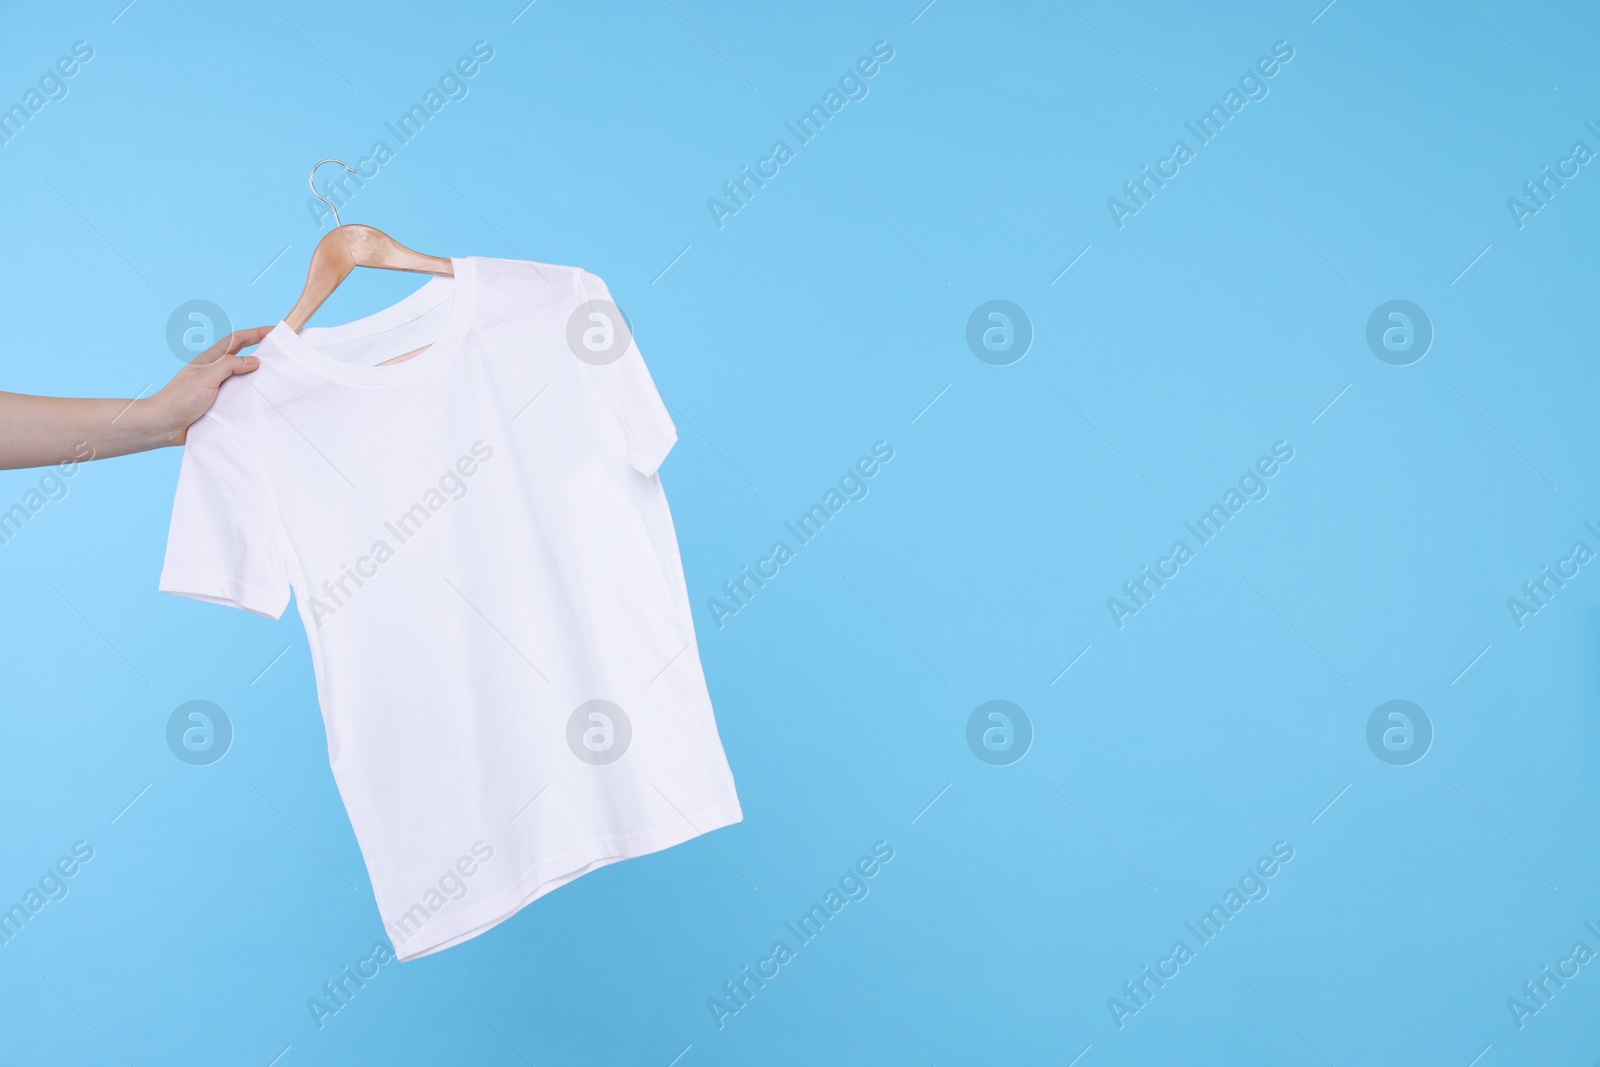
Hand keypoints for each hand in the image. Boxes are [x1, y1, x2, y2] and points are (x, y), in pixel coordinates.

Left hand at [150, 326, 272, 444]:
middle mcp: (216, 372)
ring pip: (244, 379)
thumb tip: (255, 361)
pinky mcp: (220, 405)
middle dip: (263, 354)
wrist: (163, 425)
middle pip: (243, 357)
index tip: (276, 331)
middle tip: (283, 356)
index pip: (238, 340)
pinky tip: (263, 402)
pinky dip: (253, 397)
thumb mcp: (206, 377)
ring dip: (259, 378)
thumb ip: (230, 365)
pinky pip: (241, 398)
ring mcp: (218, 389)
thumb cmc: (180, 398)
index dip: (257, 333)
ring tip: (278, 380)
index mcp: (211, 360)